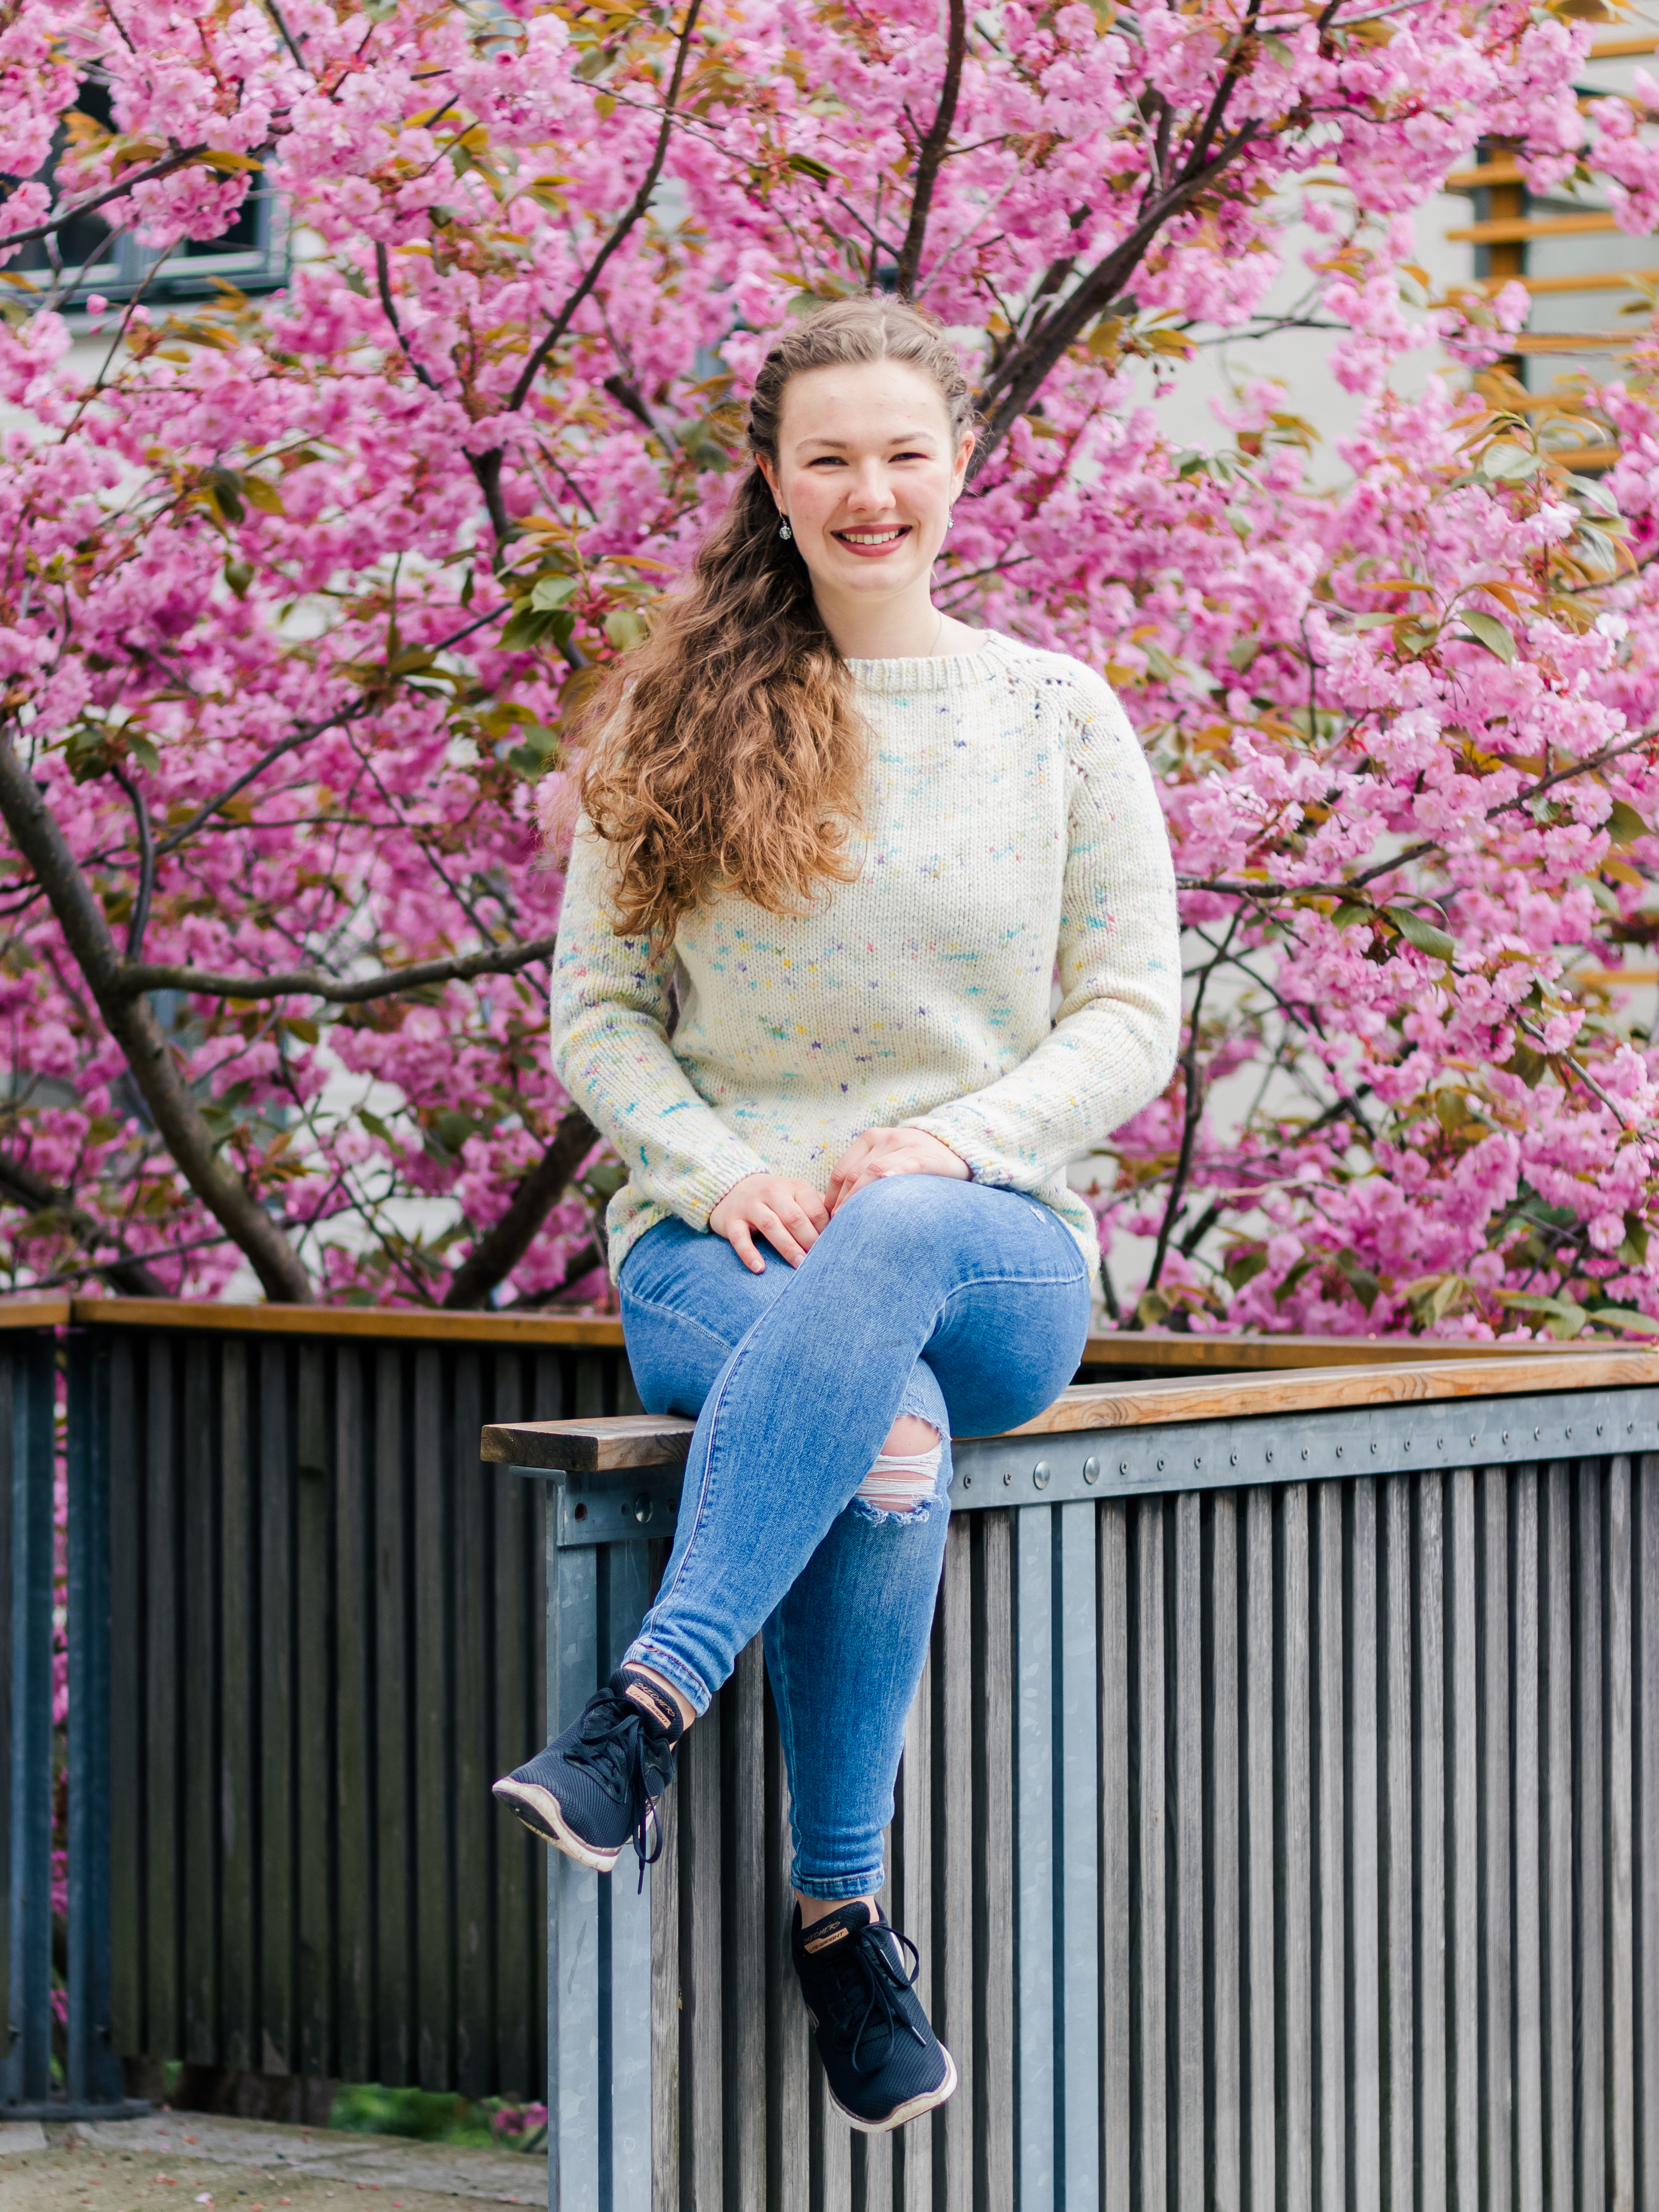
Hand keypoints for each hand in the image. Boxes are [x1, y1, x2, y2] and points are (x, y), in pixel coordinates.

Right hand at [708, 1173, 829, 1272]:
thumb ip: (818, 1210)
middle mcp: (773, 1192)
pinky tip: (760, 1269)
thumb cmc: (776, 1201)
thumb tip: (848, 1229)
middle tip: (819, 1262)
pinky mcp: (731, 1220)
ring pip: (770, 1225)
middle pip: (794, 1217)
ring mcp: (750, 1205)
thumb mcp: (797, 1198)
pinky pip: (739, 1237)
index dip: (825, 1230)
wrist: (734, 1188)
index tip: (832, 1248)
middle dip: (809, 1240)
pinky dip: (749, 1254)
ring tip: (799, 1266)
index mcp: (795, 1187)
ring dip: (787, 1247)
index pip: (815, 1209)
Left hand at [825, 1127, 968, 1213]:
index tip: (830, 1217)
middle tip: (838, 1226)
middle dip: (844, 1202)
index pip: (843, 1170)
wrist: (954, 1149)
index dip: (833, 1196)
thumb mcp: (887, 1158)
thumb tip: (836, 1207)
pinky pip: (905, 1167)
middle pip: (855, 1174)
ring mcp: (906, 1145)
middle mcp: (885, 1139)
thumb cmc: (913, 1161)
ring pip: (874, 1172)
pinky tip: (883, 1191)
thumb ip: (865, 1173)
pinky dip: (892, 1177)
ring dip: (860, 1198)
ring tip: (853, 1221)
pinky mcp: (925, 1156)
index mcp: (870, 1138)